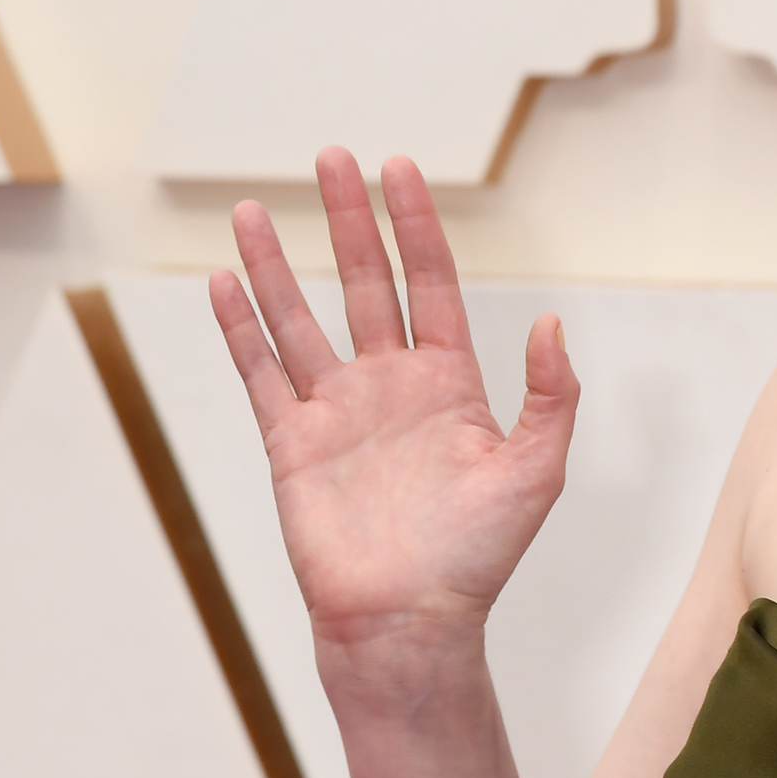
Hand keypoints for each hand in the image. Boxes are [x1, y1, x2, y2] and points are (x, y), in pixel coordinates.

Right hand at [211, 149, 577, 668]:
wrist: (410, 621)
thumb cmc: (479, 556)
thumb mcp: (536, 470)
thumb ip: (551, 396)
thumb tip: (554, 322)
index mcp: (451, 384)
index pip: (432, 283)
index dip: (416, 226)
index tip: (399, 168)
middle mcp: (390, 386)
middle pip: (366, 282)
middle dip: (349, 220)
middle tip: (331, 156)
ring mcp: (337, 412)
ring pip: (300, 318)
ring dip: (276, 264)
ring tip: (251, 207)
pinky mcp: (291, 444)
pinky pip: (260, 373)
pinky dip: (239, 328)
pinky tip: (222, 281)